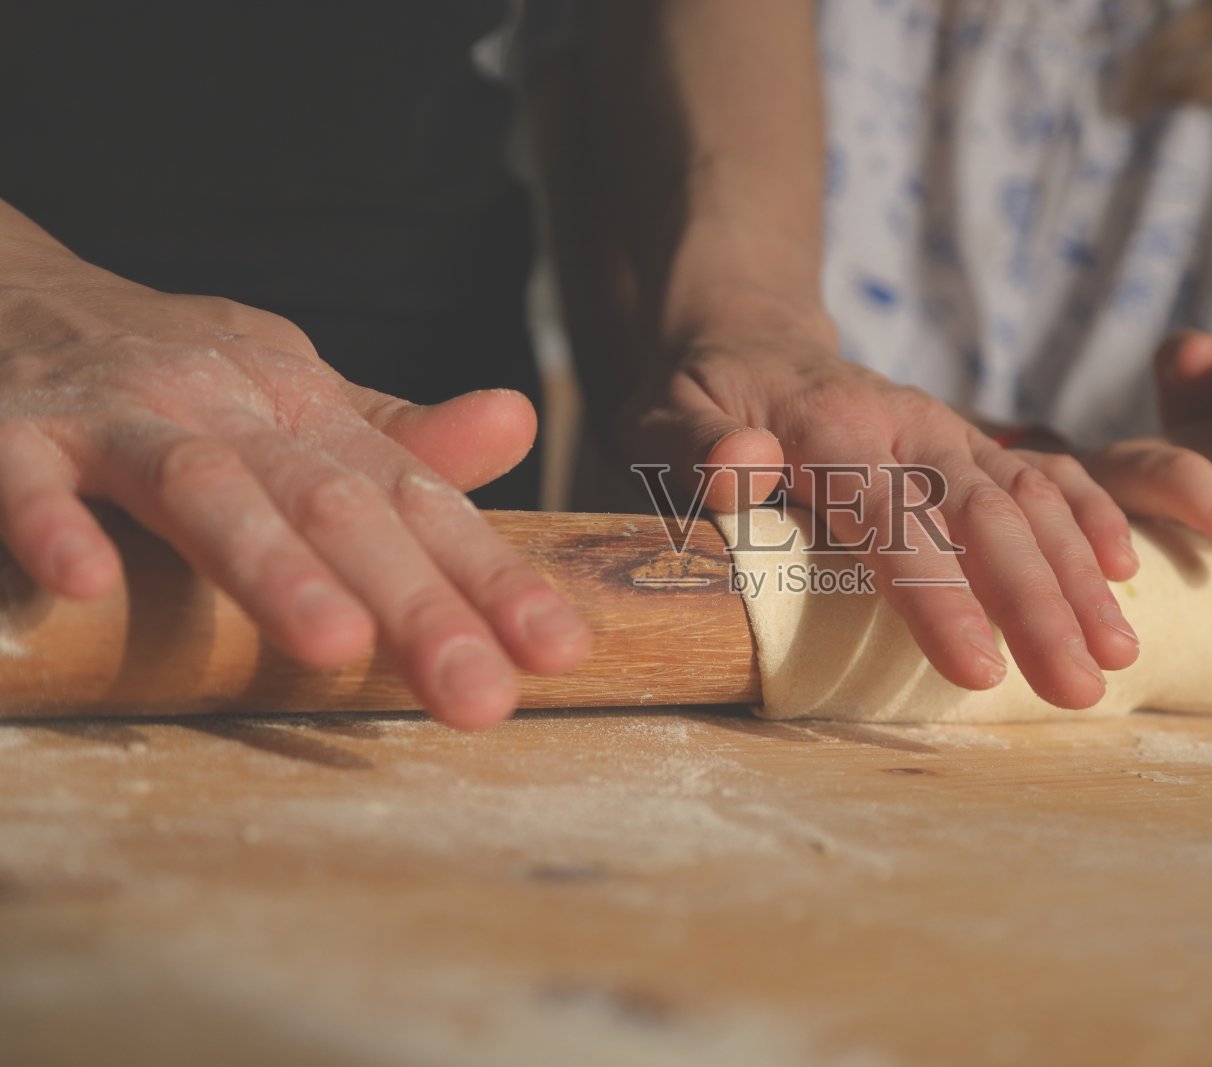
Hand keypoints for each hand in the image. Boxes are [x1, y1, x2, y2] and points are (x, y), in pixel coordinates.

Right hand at [0, 256, 588, 728]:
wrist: (15, 292)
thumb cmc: (178, 375)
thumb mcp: (298, 396)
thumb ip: (397, 437)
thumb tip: (520, 422)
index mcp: (309, 415)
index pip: (418, 502)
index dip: (492, 576)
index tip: (559, 651)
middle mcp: (231, 409)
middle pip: (335, 506)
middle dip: (414, 602)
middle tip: (476, 693)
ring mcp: (120, 417)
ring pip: (205, 487)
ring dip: (270, 565)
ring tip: (337, 644)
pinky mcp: (11, 430)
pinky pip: (24, 476)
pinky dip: (51, 522)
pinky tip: (88, 583)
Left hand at [624, 303, 1139, 709]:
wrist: (750, 338)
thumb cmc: (700, 397)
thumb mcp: (662, 416)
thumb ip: (696, 447)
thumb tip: (740, 468)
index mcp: (830, 430)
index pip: (893, 519)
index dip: (938, 595)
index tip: (981, 670)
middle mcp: (906, 426)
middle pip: (984, 516)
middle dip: (1038, 604)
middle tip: (1081, 689)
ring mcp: (947, 432)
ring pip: (1029, 497)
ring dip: (1077, 575)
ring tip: (1117, 654)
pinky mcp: (970, 441)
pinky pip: (1044, 470)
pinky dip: (1088, 513)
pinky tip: (1125, 568)